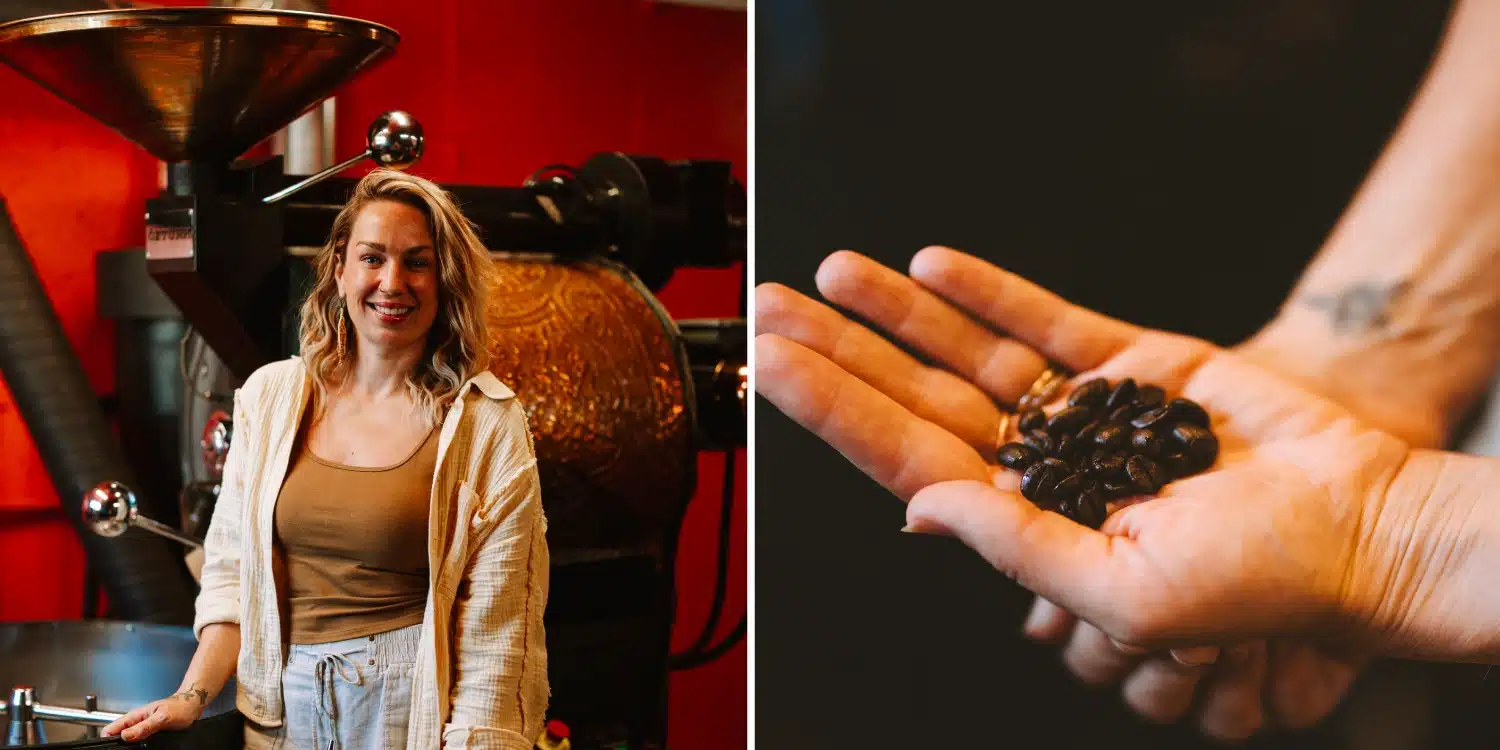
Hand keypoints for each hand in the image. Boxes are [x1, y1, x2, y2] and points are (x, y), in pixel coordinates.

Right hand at [101, 686, 206, 741]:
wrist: (193, 705)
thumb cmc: (180, 707)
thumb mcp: (162, 718)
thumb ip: (144, 727)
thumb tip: (125, 736)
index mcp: (135, 716)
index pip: (110, 729)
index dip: (107, 739)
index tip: (113, 747)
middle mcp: (137, 722)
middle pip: (117, 736)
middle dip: (118, 744)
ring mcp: (143, 728)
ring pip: (128, 740)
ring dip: (128, 746)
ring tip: (133, 749)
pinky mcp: (150, 733)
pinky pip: (139, 742)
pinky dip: (139, 746)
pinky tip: (143, 748)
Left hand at [755, 247, 1425, 736]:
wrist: (1364, 526)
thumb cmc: (1259, 584)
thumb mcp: (1123, 591)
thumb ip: (1014, 545)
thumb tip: (919, 510)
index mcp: (1031, 525)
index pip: (907, 462)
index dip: (836, 416)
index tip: (776, 373)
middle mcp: (1045, 465)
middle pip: (918, 399)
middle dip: (843, 354)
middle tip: (771, 311)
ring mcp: (1085, 410)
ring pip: (970, 353)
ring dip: (902, 313)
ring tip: (834, 273)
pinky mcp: (1134, 359)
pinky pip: (1046, 319)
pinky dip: (991, 292)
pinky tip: (932, 269)